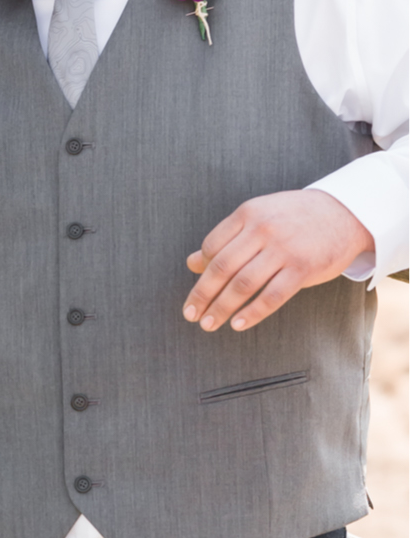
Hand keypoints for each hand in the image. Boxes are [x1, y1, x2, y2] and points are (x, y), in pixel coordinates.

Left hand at [183, 189, 373, 331]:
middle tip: (190, 315)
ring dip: (221, 308)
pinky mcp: (303, 268)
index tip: (196, 294)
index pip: (212, 247)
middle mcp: (263, 229)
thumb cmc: (295, 218)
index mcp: (248, 213)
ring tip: (209, 324)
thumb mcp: (259, 218)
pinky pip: (272, 296)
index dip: (201, 274)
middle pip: (222, 268)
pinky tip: (238, 324)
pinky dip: (252, 313)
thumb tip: (191, 263)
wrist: (346, 212)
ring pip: (243, 284)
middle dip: (202, 295)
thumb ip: (226, 239)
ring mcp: (284, 249)